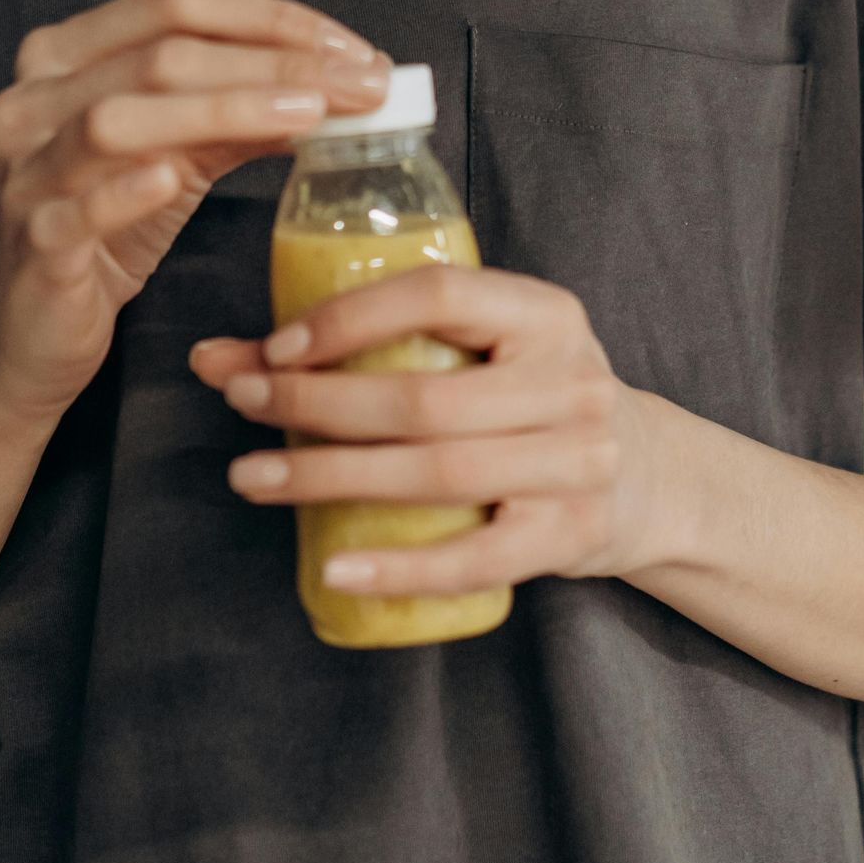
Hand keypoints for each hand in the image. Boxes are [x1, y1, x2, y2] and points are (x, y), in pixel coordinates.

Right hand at [0, 0, 391, 428]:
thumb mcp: (180, 155)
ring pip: (117, 118)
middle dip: (273, 65)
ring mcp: (24, 169)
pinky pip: (77, 207)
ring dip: (224, 109)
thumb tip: (340, 83)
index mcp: (66, 56)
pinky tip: (174, 179)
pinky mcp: (31, 241)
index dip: (271, 18)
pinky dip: (127, 189)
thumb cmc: (108, 229)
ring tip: (309, 118)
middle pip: (160, 55)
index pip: (176, 4)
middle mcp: (32, 98)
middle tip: (360, 86)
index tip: (352, 51)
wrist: (34, 330)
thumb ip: (242, 113)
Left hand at [189, 265, 670, 593]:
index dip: (351, 318)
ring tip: (253, 478)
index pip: (440, 295)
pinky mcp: (569, 536)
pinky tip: (333, 564)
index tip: (277, 346)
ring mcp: (577, 464)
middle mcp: (571, 382)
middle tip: (243, 404)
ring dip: (332, 478)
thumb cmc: (530, 397)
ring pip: (437, 474)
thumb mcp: (475, 351)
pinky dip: (399, 567)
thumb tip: (215, 355)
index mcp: (545, 313)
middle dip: (317, 403)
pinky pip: (474, 560)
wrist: (649, 476)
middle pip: (424, 397)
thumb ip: (364, 343)